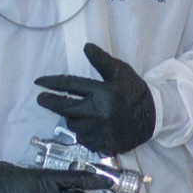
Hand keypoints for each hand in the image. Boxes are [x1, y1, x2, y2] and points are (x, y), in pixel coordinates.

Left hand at [36, 45, 158, 159]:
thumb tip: (86, 47)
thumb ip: (101, 60)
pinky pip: (83, 140)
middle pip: (65, 109)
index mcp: (103, 93)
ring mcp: (101, 132)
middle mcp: (100, 114)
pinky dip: (82, 132)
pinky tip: (89, 126)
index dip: (52, 84)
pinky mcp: (103, 146)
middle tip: (41, 99)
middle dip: (50, 103)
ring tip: (78, 112)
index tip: (39, 83)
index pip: (70, 86)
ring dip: (71, 118)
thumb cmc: (134, 91)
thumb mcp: (120, 72)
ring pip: (73, 125)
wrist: (153, 118)